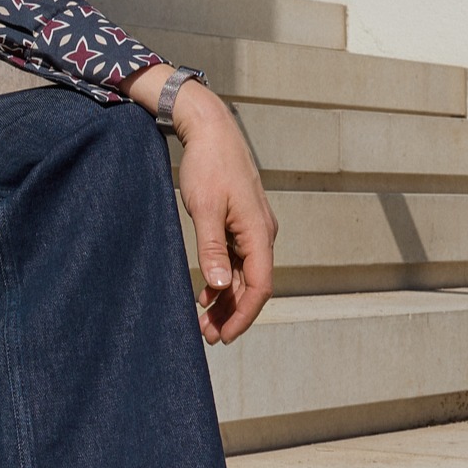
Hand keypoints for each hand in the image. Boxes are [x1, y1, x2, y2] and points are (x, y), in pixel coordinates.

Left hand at [127, 69, 278, 343]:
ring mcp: (253, 229)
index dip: (243, 315)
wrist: (212, 131)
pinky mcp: (240, 223)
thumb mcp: (205, 209)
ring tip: (205, 322)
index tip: (224, 336)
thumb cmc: (208, 167)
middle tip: (208, 336)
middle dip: (233, 313)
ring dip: (227, 300)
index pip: (260, 286)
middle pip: (254, 285)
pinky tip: (206, 294)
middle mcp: (262, 234)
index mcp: (259, 233)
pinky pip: (238, 260)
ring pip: (245, 275)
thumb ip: (213, 248)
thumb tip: (221, 286)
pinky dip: (224, 280)